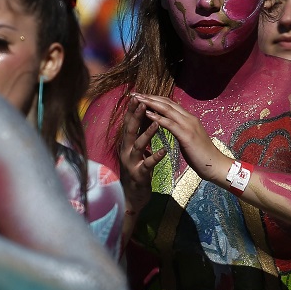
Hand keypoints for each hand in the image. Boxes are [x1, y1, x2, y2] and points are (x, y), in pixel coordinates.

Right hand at [118, 95, 166, 214]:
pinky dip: (155, 156)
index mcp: (127, 143)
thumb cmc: (137, 169)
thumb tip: (145, 115)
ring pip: (138, 145)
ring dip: (146, 133)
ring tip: (156, 123)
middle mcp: (126, 150)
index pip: (129, 122)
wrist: (134, 195)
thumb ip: (139, 134)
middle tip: (142, 102)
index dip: (133, 109)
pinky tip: (164, 150)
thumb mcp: (137, 149)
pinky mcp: (139, 174)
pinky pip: (148, 164)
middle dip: (136, 116)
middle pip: (130, 130)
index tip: (137, 94)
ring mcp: (131, 163)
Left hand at [131, 93, 233, 184]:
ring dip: (150, 103)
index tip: (141, 96)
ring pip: (167, 109)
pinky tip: (147, 114)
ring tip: (137, 99)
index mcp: (189, 118)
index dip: (155, 98)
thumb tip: (171, 125)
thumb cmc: (202, 155)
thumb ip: (181, 129)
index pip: (170, 103)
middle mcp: (189, 118)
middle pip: (167, 102)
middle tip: (135, 93)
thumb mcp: (189, 138)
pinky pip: (169, 123)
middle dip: (150, 97)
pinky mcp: (187, 135)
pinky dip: (157, 117)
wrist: (215, 165)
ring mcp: (188, 125)